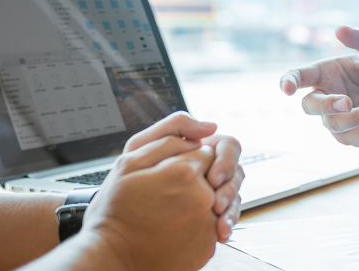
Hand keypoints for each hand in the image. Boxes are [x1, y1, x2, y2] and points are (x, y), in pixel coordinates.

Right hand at [81, 112, 219, 270]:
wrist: (112, 258)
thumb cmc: (115, 211)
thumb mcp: (129, 162)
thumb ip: (169, 139)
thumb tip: (204, 132)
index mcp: (185, 172)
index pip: (206, 152)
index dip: (188, 160)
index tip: (170, 174)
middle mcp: (203, 198)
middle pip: (214, 176)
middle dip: (196, 181)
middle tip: (166, 196)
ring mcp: (207, 225)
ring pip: (215, 202)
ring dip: (199, 204)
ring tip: (169, 214)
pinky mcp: (208, 247)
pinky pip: (212, 227)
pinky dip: (197, 227)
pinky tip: (174, 230)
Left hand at [127, 115, 244, 241]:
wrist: (121, 220)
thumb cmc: (130, 178)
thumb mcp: (145, 145)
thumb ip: (176, 125)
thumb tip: (211, 126)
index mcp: (201, 149)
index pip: (228, 147)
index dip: (225, 160)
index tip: (213, 178)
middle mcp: (211, 169)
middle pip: (236, 171)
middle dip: (230, 187)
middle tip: (215, 203)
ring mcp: (213, 192)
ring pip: (236, 194)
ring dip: (230, 208)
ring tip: (217, 222)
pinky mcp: (212, 213)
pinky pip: (229, 216)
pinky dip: (228, 223)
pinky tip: (220, 232)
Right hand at [280, 26, 358, 146]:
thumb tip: (341, 29)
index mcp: (325, 74)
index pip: (299, 77)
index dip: (289, 82)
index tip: (286, 88)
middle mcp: (326, 99)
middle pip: (312, 107)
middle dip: (328, 106)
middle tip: (348, 102)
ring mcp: (339, 122)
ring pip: (341, 127)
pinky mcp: (357, 138)